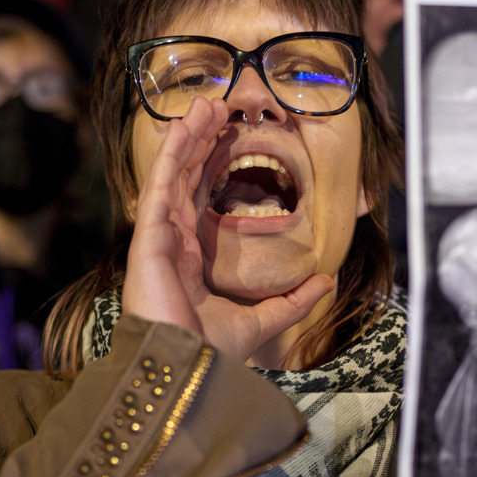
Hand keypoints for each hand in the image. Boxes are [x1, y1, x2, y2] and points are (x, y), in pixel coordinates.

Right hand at [121, 97, 331, 362]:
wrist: (185, 372)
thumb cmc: (210, 354)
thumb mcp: (262, 320)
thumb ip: (293, 301)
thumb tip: (328, 281)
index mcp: (190, 257)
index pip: (198, 198)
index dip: (210, 163)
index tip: (226, 134)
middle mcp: (171, 242)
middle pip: (185, 178)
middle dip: (199, 141)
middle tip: (215, 106)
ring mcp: (157, 238)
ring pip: (172, 175)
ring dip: (186, 138)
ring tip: (203, 104)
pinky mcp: (148, 237)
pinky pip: (160, 186)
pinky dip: (171, 155)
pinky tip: (182, 127)